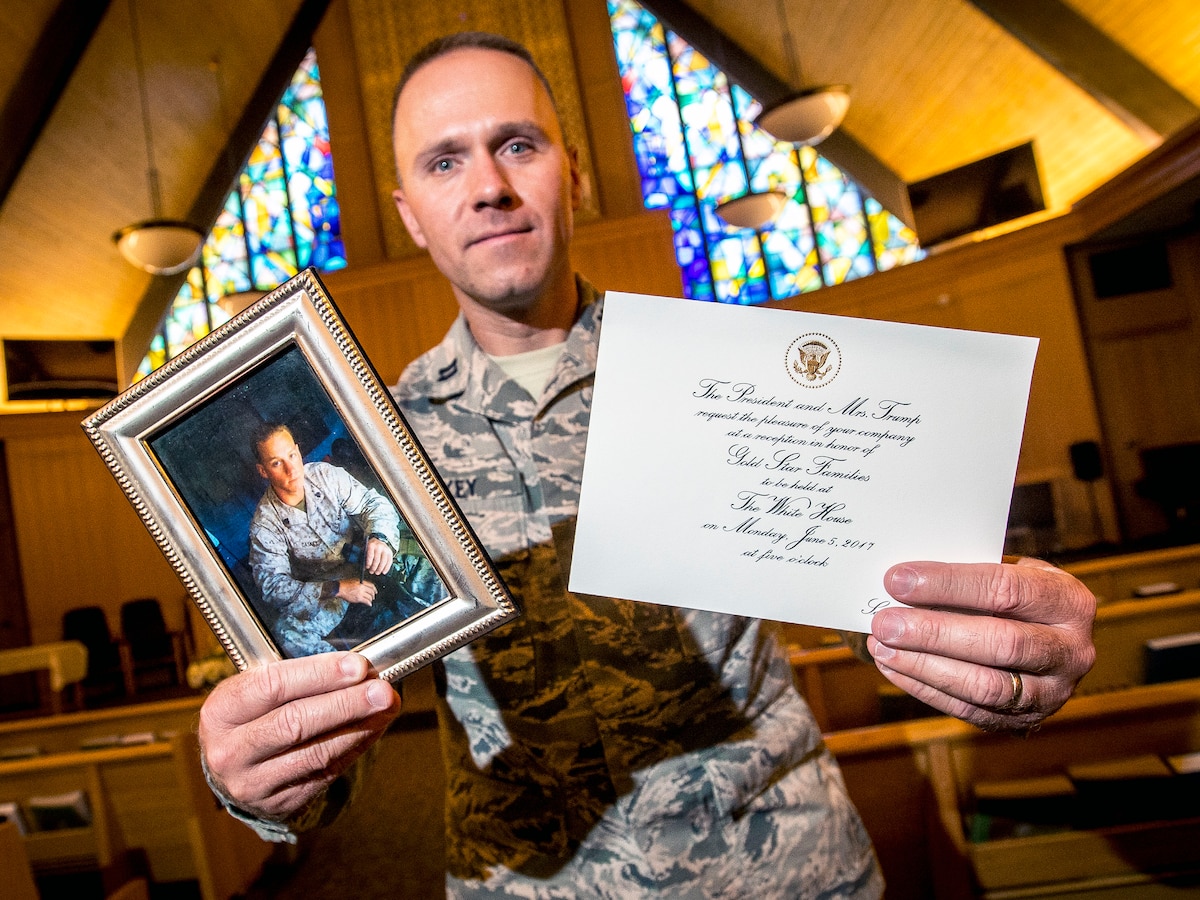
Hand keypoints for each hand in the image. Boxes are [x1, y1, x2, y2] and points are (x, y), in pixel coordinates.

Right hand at [198, 652, 399, 820]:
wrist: (234, 768)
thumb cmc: (255, 715)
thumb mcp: (257, 690)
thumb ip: (300, 677)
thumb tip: (359, 669)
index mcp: (221, 711)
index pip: (272, 686)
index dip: (319, 675)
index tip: (358, 666)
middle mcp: (230, 751)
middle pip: (295, 722)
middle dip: (346, 703)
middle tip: (382, 689)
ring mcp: (252, 783)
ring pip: (315, 753)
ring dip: (359, 727)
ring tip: (388, 706)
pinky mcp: (279, 803)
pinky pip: (326, 772)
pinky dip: (356, 746)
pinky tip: (375, 727)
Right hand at [338, 579, 377, 605]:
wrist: (340, 588)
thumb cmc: (346, 584)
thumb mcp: (355, 581)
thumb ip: (361, 583)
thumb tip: (367, 587)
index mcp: (361, 582)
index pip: (371, 585)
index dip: (375, 589)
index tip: (375, 591)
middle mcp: (362, 587)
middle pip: (371, 591)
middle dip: (373, 595)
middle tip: (373, 597)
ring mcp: (360, 593)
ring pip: (369, 597)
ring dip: (371, 599)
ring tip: (370, 601)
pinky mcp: (358, 598)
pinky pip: (366, 601)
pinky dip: (369, 603)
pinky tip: (369, 604)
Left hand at [364, 537, 393, 575]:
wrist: (379, 541)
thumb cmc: (371, 547)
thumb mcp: (365, 549)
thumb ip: (364, 557)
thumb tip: (364, 567)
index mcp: (372, 545)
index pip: (370, 555)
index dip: (369, 563)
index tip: (367, 567)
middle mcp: (379, 546)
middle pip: (377, 559)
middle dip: (374, 567)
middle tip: (371, 572)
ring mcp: (386, 550)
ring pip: (384, 561)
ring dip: (380, 569)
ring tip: (377, 572)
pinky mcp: (390, 553)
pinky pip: (389, 562)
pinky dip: (386, 568)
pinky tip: (384, 572)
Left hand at [867, 558, 1095, 730]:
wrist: (1052, 636)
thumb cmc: (1016, 594)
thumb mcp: (1009, 572)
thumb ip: (968, 574)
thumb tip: (904, 580)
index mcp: (1069, 601)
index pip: (1006, 589)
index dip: (948, 585)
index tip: (899, 580)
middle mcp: (1072, 651)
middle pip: (1000, 644)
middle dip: (934, 632)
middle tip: (885, 622)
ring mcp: (1054, 692)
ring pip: (985, 686)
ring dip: (924, 667)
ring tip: (882, 647)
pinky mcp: (1027, 721)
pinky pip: (971, 711)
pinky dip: (926, 689)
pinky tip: (894, 668)